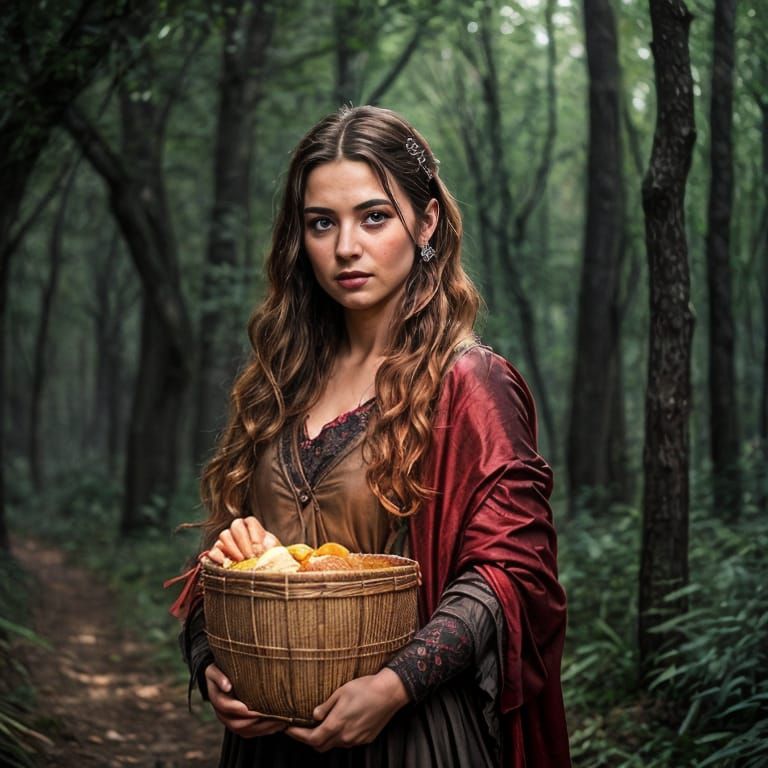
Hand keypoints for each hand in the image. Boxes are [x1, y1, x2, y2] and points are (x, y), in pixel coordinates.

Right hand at [205, 663, 286, 737]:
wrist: (223, 678)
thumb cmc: (221, 671)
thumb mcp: (214, 670)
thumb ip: (218, 676)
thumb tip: (227, 686)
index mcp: (216, 698)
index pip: (224, 706)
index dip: (235, 708)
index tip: (247, 707)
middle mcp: (222, 714)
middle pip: (236, 724)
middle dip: (253, 720)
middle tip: (269, 713)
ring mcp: (231, 721)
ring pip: (245, 731)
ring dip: (262, 727)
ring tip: (279, 719)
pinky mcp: (241, 726)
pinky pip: (252, 733)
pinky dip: (265, 730)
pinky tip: (279, 723)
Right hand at [207, 517, 278, 564]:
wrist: (258, 575)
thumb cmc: (268, 560)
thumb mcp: (273, 552)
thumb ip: (270, 547)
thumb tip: (260, 548)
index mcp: (253, 528)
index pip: (250, 521)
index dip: (254, 532)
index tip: (258, 546)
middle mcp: (238, 531)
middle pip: (236, 526)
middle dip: (244, 542)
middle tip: (250, 556)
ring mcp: (226, 541)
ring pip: (224, 535)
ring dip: (232, 548)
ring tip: (241, 561)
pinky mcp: (217, 554)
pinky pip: (213, 550)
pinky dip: (216, 556)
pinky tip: (224, 563)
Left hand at [285, 668, 409, 750]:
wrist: (389, 692)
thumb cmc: (365, 688)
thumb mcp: (341, 692)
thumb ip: (326, 706)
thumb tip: (314, 715)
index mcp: (337, 724)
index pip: (312, 739)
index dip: (298, 736)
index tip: (289, 729)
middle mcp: (345, 736)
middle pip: (321, 746)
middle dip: (309, 739)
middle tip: (302, 728)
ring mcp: (356, 739)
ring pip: (334, 744)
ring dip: (326, 738)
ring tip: (322, 724)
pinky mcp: (365, 739)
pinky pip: (347, 741)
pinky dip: (339, 736)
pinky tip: (341, 723)